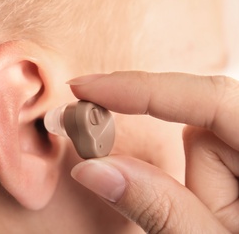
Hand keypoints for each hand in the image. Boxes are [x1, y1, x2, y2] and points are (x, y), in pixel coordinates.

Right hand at [68, 72, 238, 232]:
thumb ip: (156, 207)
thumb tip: (91, 168)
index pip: (211, 98)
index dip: (141, 88)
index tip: (85, 87)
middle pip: (205, 125)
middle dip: (187, 167)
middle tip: (181, 207)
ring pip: (204, 141)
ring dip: (197, 181)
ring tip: (220, 222)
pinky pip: (210, 150)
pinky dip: (202, 178)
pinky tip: (223, 210)